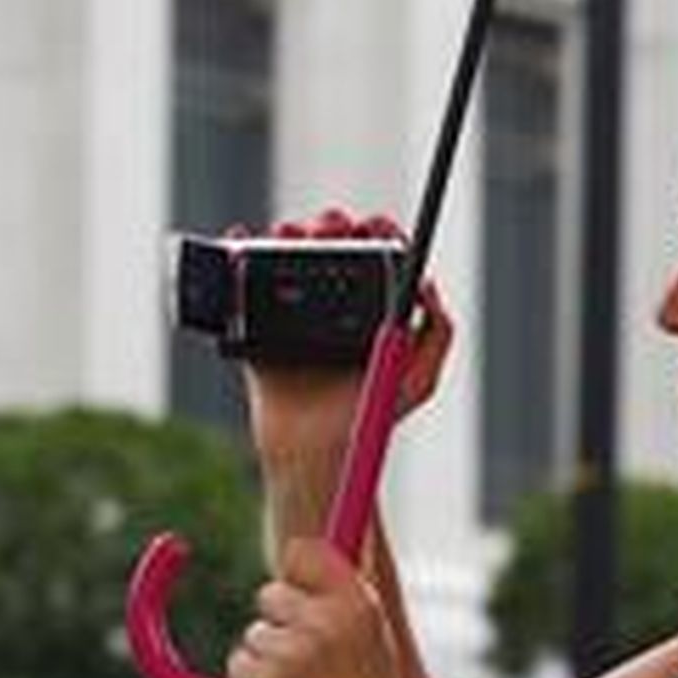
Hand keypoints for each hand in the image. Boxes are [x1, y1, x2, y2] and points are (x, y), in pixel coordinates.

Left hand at [228, 537, 407, 677]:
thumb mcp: (376, 637)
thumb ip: (344, 595)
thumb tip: (302, 551)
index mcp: (357, 605)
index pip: (303, 552)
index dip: (298, 570)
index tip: (302, 585)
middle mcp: (321, 623)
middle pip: (271, 593)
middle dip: (283, 618)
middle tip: (312, 657)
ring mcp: (286, 654)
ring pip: (255, 633)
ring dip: (270, 656)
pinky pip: (240, 663)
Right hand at [239, 210, 454, 472]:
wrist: (312, 453)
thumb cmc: (366, 419)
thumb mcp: (418, 378)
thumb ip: (438, 334)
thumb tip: (427, 286)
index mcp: (370, 310)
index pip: (375, 255)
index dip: (375, 232)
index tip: (373, 226)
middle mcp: (333, 305)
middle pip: (331, 245)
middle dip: (331, 225)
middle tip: (331, 229)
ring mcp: (294, 313)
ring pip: (289, 256)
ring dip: (289, 233)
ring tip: (290, 233)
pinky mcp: (259, 326)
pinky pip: (245, 284)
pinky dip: (239, 252)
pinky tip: (244, 235)